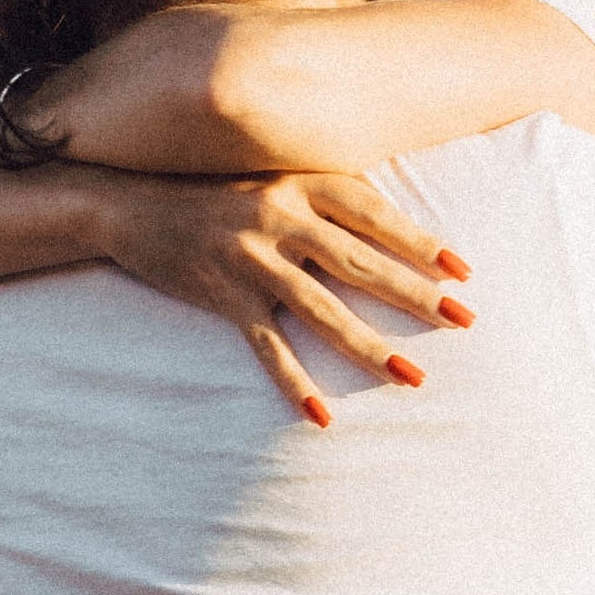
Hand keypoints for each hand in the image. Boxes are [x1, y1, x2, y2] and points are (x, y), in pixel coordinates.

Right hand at [95, 170, 473, 425]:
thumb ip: (323, 197)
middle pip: (360, 262)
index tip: (461, 269)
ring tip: (415, 375)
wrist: (131, 203)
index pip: (373, 214)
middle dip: (416, 294)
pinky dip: (295, 383)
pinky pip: (268, 347)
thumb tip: (388, 231)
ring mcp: (251, 260)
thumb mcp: (272, 179)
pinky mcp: (224, 296)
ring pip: (324, 311)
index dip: (418, 241)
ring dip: (372, 347)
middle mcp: (279, 219)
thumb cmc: (214, 192)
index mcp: (298, 183)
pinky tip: (322, 416)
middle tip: (464, 319)